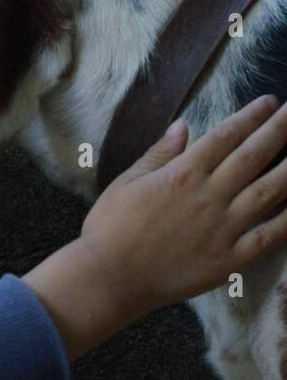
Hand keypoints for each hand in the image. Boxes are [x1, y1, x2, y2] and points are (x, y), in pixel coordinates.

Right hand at [23, 94, 286, 360]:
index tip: (269, 102)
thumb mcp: (127, 182)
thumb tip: (182, 126)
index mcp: (183, 173)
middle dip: (279, 130)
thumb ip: (159, 154)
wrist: (110, 276)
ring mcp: (224, 227)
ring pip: (270, 191)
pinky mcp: (231, 258)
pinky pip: (270, 235)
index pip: (225, 136)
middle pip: (253, 155)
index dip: (250, 117)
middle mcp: (210, 195)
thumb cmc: (110, 227)